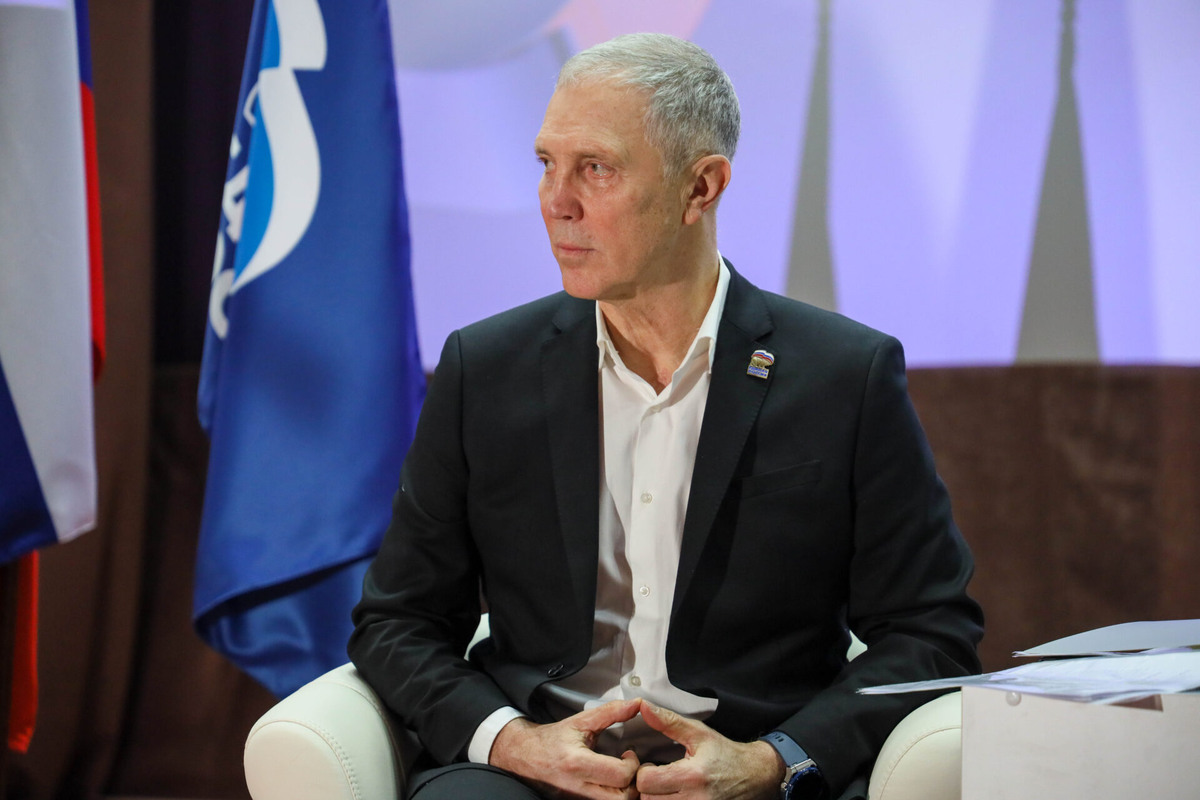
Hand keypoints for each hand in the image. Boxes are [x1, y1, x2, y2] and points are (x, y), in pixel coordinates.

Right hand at [489, 698, 642, 798]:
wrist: (525, 755)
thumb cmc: (553, 739)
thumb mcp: (581, 721)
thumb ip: (610, 712)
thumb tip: (637, 704)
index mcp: (578, 763)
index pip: (620, 775)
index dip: (632, 764)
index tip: (628, 754)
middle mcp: (578, 786)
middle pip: (623, 798)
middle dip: (634, 783)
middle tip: (629, 768)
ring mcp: (577, 799)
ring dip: (625, 791)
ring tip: (621, 775)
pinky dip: (613, 795)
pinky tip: (611, 782)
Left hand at [635, 702, 783, 799]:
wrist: (754, 776)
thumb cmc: (725, 754)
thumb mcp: (698, 733)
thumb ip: (669, 722)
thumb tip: (644, 707)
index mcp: (692, 776)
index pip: (646, 781)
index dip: (644, 771)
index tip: (652, 766)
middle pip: (647, 799)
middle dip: (647, 787)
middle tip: (657, 777)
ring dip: (656, 798)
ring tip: (666, 787)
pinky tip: (674, 795)